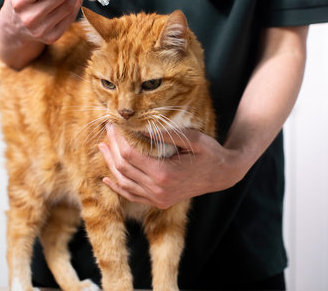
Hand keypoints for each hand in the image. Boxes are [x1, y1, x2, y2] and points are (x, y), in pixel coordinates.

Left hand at [99, 125, 246, 209]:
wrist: (223, 174)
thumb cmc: (210, 153)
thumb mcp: (191, 138)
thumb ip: (164, 134)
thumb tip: (138, 127)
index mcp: (165, 173)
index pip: (129, 156)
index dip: (117, 140)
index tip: (112, 125)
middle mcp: (158, 189)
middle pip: (123, 168)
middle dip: (111, 149)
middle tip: (107, 132)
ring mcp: (158, 198)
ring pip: (124, 183)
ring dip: (110, 165)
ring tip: (103, 148)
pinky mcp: (159, 202)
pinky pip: (132, 195)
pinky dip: (118, 186)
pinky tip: (108, 177)